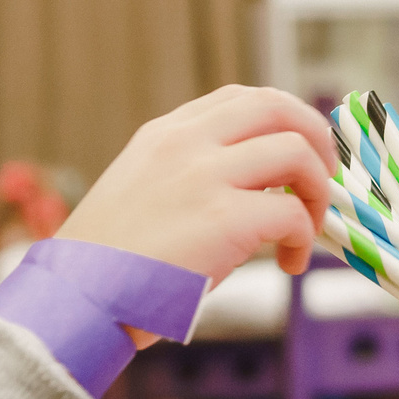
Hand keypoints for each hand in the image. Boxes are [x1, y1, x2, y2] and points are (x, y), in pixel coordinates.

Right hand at [58, 86, 335, 284]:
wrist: (74, 299)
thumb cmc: (104, 266)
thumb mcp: (139, 194)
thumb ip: (186, 179)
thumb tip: (254, 195)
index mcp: (164, 135)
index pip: (240, 99)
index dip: (283, 120)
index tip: (298, 153)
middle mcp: (185, 143)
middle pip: (278, 106)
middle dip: (316, 139)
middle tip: (323, 179)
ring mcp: (205, 176)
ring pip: (297, 151)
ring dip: (316, 192)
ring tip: (306, 229)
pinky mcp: (223, 218)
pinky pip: (292, 213)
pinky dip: (303, 238)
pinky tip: (289, 262)